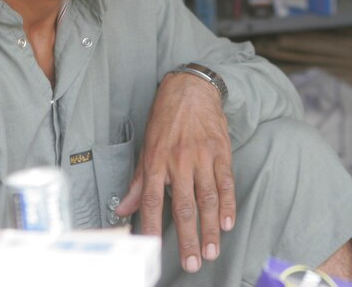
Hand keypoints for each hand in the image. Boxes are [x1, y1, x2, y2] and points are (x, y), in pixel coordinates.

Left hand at [116, 72, 236, 272]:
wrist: (192, 88)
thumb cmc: (165, 118)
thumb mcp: (146, 146)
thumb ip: (138, 181)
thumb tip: (123, 209)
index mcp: (157, 161)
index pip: (152, 201)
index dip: (151, 227)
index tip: (151, 250)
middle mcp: (179, 161)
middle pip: (185, 207)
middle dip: (188, 238)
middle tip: (193, 263)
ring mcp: (203, 157)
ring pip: (208, 199)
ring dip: (211, 228)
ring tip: (212, 251)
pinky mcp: (221, 152)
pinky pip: (226, 182)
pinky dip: (228, 204)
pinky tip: (228, 223)